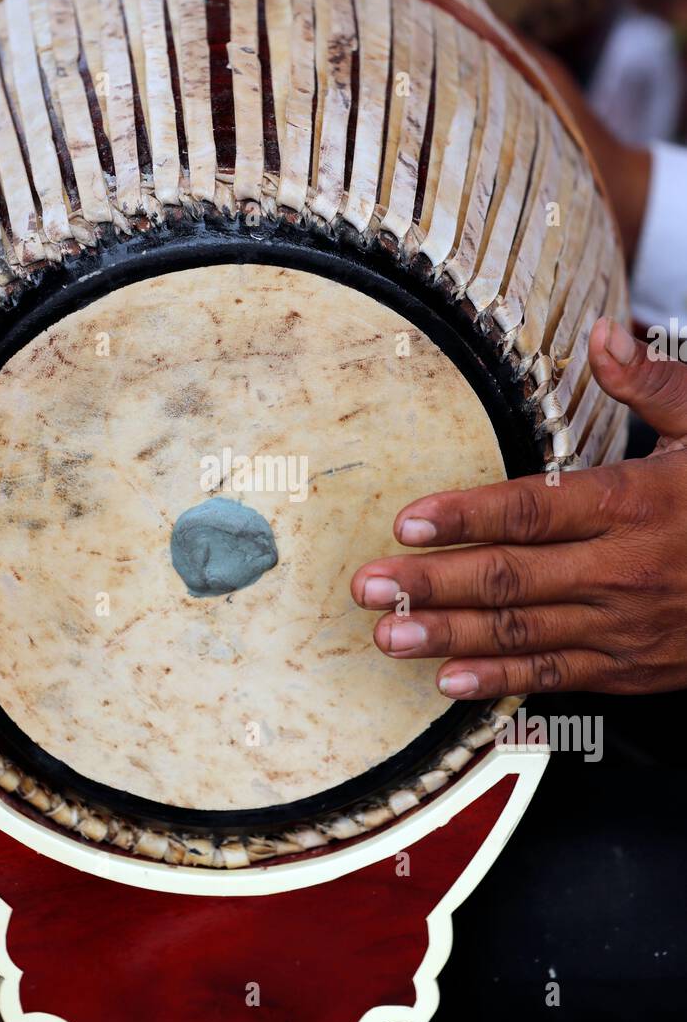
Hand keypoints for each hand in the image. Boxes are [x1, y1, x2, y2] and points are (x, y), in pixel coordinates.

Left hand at [351, 318, 686, 700]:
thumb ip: (653, 384)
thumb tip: (604, 338)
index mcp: (637, 503)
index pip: (535, 510)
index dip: (466, 517)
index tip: (408, 522)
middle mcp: (625, 570)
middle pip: (512, 579)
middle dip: (432, 585)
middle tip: (368, 586)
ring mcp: (627, 626)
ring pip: (523, 634)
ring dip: (448, 637)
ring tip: (388, 635)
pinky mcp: (631, 666)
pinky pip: (556, 676)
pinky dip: (500, 683)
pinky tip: (448, 681)